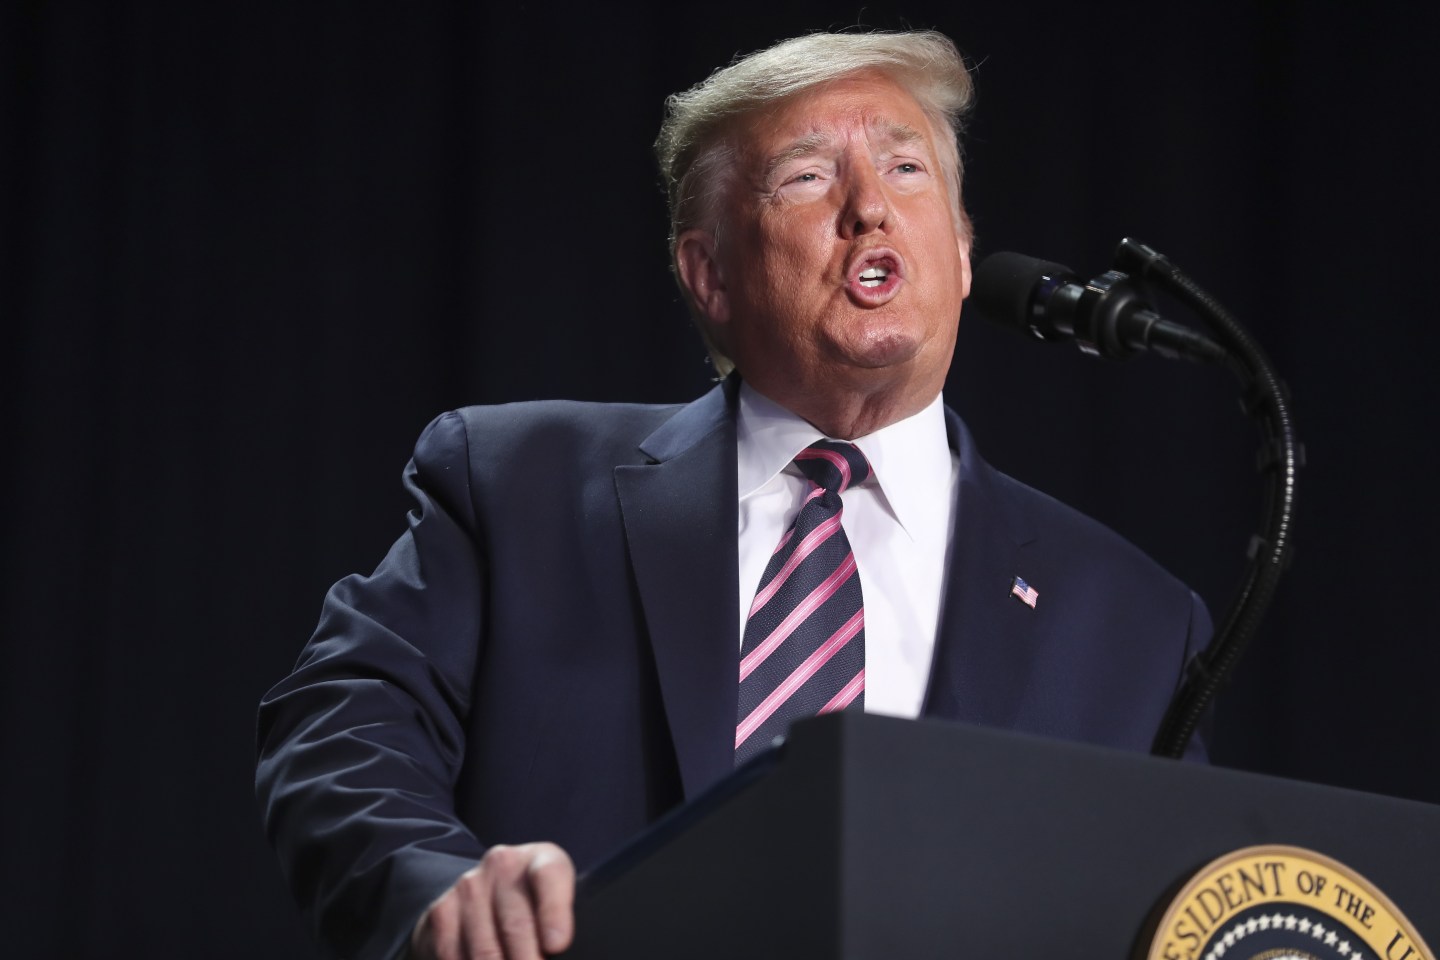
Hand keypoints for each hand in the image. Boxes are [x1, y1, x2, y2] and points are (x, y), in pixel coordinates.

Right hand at [411, 842, 575, 958]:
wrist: (488, 888)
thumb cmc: (536, 901)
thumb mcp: (559, 900)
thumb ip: (562, 922)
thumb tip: (555, 950)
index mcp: (541, 859)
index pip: (548, 876)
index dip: (554, 913)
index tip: (557, 946)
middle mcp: (502, 865)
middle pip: (515, 925)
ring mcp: (469, 886)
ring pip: (485, 949)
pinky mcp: (442, 911)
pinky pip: (454, 956)